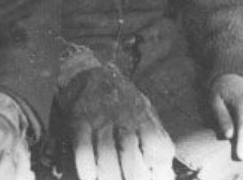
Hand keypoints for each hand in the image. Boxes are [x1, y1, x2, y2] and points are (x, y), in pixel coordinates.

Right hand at [64, 65, 174, 179]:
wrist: (88, 73)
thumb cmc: (121, 99)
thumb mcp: (144, 110)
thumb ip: (155, 137)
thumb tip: (164, 171)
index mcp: (143, 115)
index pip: (156, 144)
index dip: (157, 165)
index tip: (154, 174)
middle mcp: (122, 116)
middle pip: (130, 151)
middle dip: (133, 175)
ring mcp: (99, 118)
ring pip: (106, 152)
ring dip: (110, 175)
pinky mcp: (79, 121)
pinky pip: (82, 147)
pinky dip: (86, 166)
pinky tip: (90, 177)